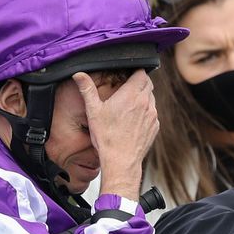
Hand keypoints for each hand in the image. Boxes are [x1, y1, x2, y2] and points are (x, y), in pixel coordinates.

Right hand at [73, 70, 158, 199]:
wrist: (121, 160)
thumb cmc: (106, 137)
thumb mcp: (93, 111)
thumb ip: (87, 89)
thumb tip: (79, 75)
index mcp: (131, 95)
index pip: (141, 74)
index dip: (135, 72)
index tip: (128, 76)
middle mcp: (145, 102)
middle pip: (148, 84)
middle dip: (139, 83)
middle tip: (126, 90)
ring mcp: (152, 115)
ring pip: (151, 98)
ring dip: (143, 98)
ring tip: (128, 106)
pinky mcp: (155, 126)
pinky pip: (153, 113)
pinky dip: (146, 112)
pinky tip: (134, 120)